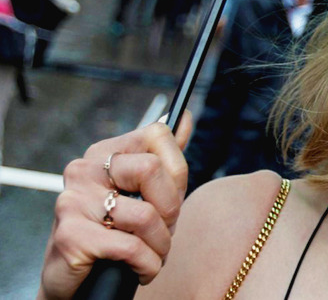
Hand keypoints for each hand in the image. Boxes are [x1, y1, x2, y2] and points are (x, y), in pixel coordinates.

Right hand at [38, 115, 191, 299]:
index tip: (171, 197)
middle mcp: (84, 169)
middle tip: (165, 230)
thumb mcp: (143, 193)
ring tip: (152, 255)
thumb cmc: (115, 234)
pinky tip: (141, 269)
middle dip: (171, 208)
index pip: (158, 134)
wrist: (77, 281)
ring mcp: (74, 201)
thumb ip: (164, 157)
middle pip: (152, 169)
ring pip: (145, 214)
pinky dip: (148, 265)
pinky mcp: (71, 236)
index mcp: (104, 152)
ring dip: (160, 245)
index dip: (176, 171)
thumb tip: (185, 118)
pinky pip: (131, 247)